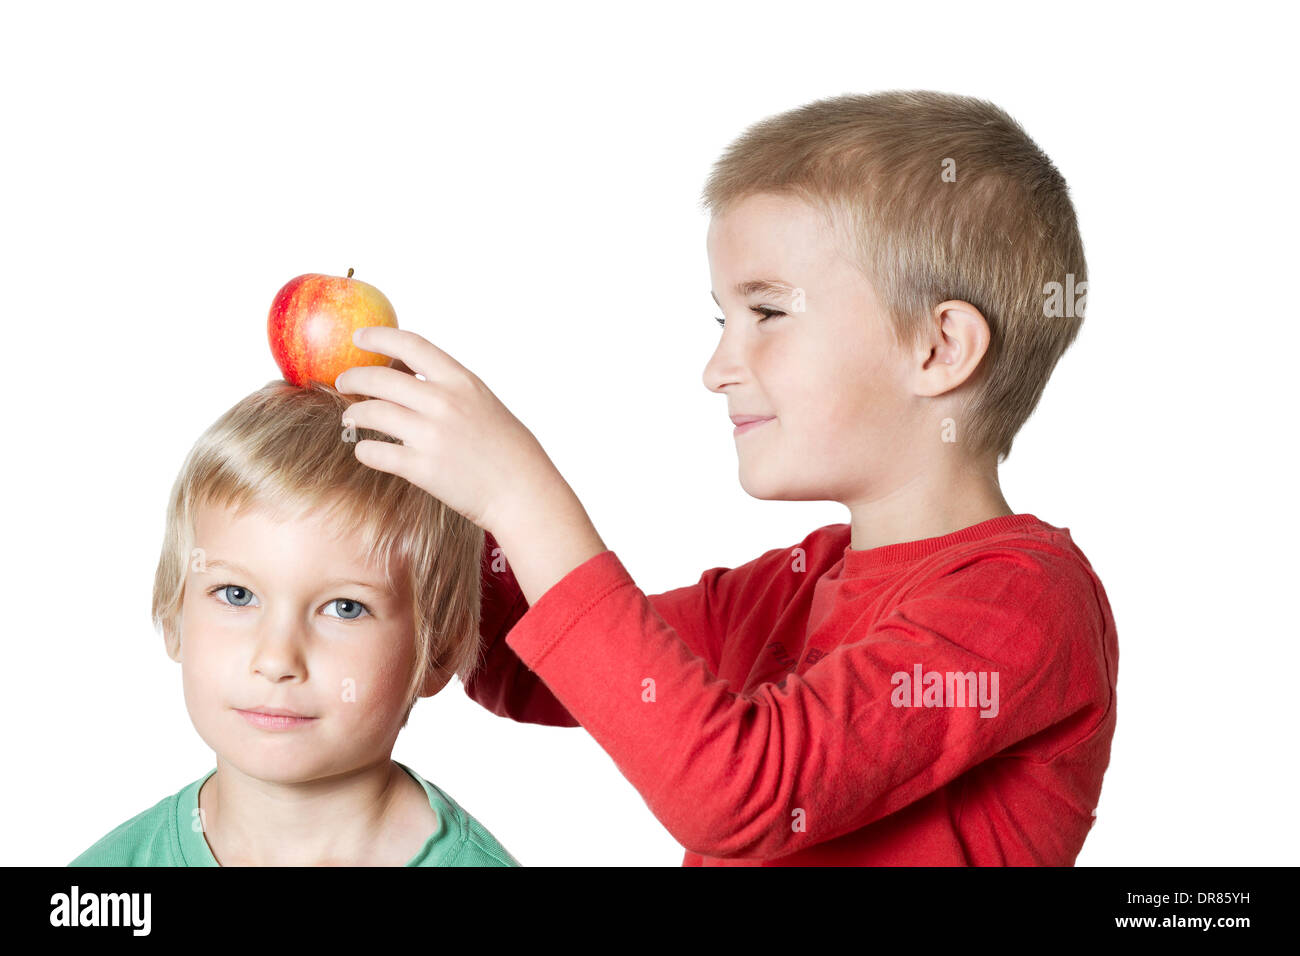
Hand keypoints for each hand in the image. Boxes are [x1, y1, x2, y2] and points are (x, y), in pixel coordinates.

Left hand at [333, 326, 562, 534]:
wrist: (523, 492)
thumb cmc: (509, 449)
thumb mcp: (484, 403)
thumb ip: (450, 389)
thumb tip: (408, 377)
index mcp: (462, 381)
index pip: (412, 345)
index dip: (380, 336)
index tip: (360, 337)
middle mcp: (444, 403)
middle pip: (380, 379)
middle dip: (353, 378)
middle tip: (343, 382)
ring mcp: (431, 435)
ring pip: (372, 413)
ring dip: (354, 414)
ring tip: (350, 418)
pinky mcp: (421, 468)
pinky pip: (375, 453)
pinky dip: (364, 450)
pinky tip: (366, 450)